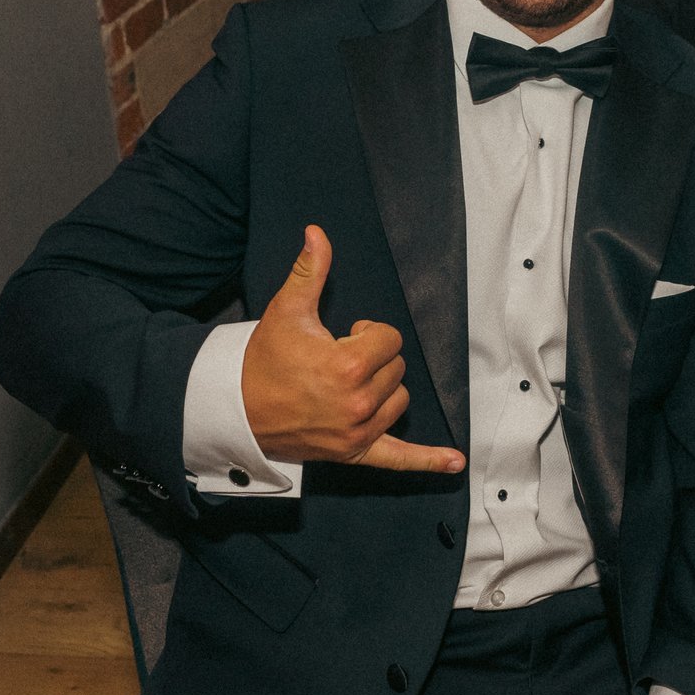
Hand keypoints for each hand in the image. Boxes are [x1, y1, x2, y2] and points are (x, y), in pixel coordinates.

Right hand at [241, 227, 465, 471]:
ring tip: (350, 385)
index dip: (368, 334)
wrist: (239, 409)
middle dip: (374, 360)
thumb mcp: (287, 311)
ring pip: (400, 401)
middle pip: (397, 369)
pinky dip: (429, 461)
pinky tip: (455, 462)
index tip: (344, 338)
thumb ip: (309, 271)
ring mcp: (358, 432)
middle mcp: (358, 402)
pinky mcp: (355, 453)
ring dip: (384, 390)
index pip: (390, 340)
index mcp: (348, 366)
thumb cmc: (265, 360)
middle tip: (338, 361)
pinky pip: (399, 459)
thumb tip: (317, 232)